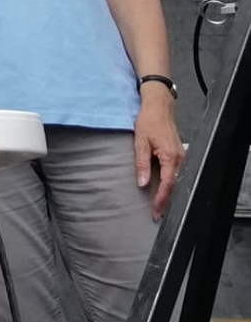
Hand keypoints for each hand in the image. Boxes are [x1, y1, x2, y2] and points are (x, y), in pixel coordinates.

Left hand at [134, 91, 183, 218]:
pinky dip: (170, 185)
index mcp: (170, 157)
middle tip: (157, 215)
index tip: (155, 211)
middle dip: (166, 202)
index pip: (167, 185)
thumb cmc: (149, 121)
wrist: (159, 106)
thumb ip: (141, 164)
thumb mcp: (140, 142)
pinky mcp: (178, 155)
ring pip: (177, 181)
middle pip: (174, 186)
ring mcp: (181, 157)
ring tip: (159, 207)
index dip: (161, 200)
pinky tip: (163, 191)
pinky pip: (176, 174)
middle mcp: (180, 159)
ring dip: (168, 194)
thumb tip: (142, 183)